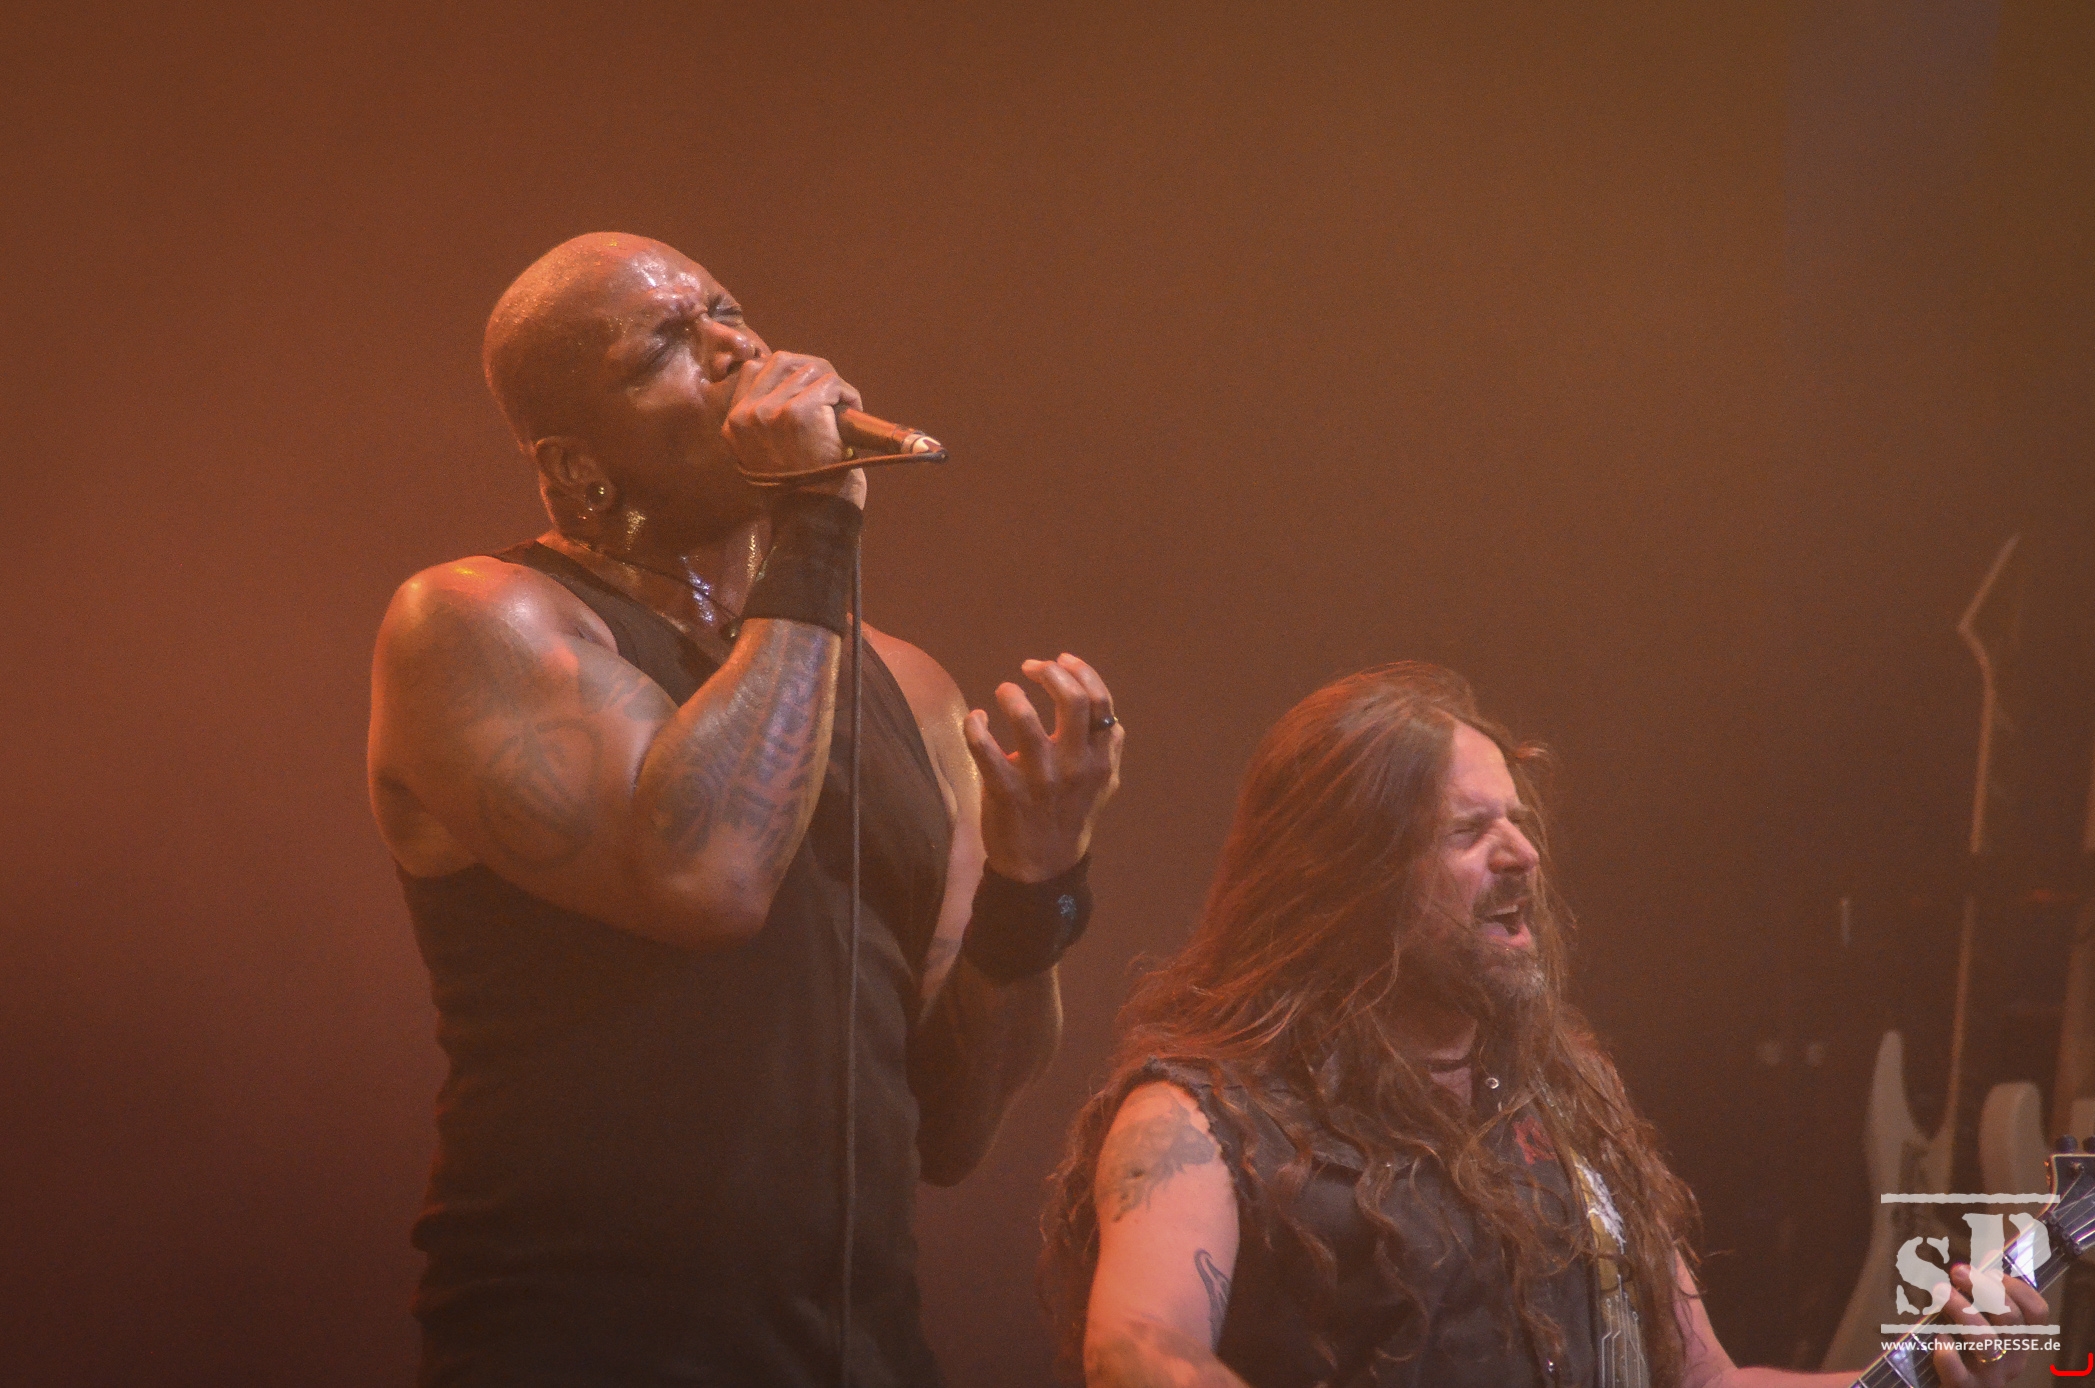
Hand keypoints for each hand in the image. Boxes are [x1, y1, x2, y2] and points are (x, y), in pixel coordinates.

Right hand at [722, 351, 866, 505]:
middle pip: (782, 361)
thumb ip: (766, 419)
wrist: (814, 517)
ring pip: (809, 369)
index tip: (807, 388)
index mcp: (735, 424)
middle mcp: (746, 416)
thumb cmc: (801, 488)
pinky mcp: (798, 412)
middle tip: (832, 393)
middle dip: (813, 370)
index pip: (753, 370)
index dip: (787, 372)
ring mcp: (770, 412)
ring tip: (844, 406)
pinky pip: (829, 382)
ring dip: (833, 384)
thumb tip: (789, 379)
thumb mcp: (766, 452)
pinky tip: (853, 410)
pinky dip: (847, 393)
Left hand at [964, 653, 1123, 881]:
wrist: (1043, 868)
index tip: (1060, 660)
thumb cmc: (1070, 817)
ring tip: (1004, 691)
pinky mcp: (1006, 793)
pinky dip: (975, 727)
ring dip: (1012, 695)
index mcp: (1099, 759)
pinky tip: (975, 719)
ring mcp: (1040, 780)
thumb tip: (1109, 713)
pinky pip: (985, 751)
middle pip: (1072, 700)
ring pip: (1026, 720)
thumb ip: (1107, 749)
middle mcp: (1075, 766)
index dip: (1081, 671)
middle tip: (1030, 668)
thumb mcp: (1102, 785)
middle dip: (1049, 672)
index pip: (1100, 701)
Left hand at [1927, 1262, 2046, 1387]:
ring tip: (1940, 1291)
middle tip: (1958, 1270)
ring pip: (1987, 1341)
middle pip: (2011, 1320)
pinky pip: (1958, 1372)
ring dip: (1962, 1311)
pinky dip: (1948, 1353)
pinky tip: (1938, 1337)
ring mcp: (1990, 1375)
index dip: (2017, 1287)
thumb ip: (1986, 1293)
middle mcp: (2013, 1358)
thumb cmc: (1967, 1350)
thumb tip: (1990, 1252)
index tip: (1991, 1270)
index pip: (2036, 1312)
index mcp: (2020, 1340)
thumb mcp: (1983, 1321)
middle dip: (1985, 1290)